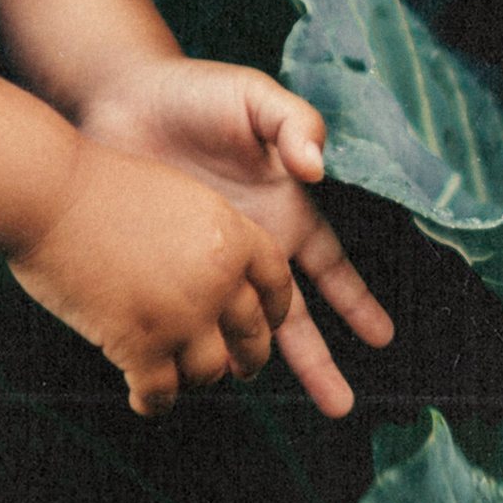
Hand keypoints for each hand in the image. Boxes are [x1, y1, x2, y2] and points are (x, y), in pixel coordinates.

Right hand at [6, 136, 298, 417]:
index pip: (277, 281)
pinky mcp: (141, 344)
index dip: (276, 310)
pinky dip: (154, 401)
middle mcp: (217, 277)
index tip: (269, 324)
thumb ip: (204, 237)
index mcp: (230, 234)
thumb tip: (219, 280)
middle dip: (248, 358)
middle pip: (252, 335)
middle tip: (238, 368)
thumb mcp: (174, 195)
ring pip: (209, 370)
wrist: (46, 195)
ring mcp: (182, 314)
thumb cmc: (95, 188)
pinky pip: (161, 391)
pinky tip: (142, 398)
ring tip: (175, 378)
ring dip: (194, 379)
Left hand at [73, 57, 392, 416]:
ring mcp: (207, 261)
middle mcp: (251, 245)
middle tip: (341, 407)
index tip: (382, 338)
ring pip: (238, 326)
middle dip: (318, 359)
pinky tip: (196, 371)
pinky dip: (196, 340)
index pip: (330, 267)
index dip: (357, 302)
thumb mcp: (255, 97)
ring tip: (257, 396)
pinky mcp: (164, 265)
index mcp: (284, 210)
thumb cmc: (197, 94)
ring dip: (253, 362)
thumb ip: (294, 123)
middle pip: (293, 315)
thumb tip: (317, 167)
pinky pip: (187, 312)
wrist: (120, 97)